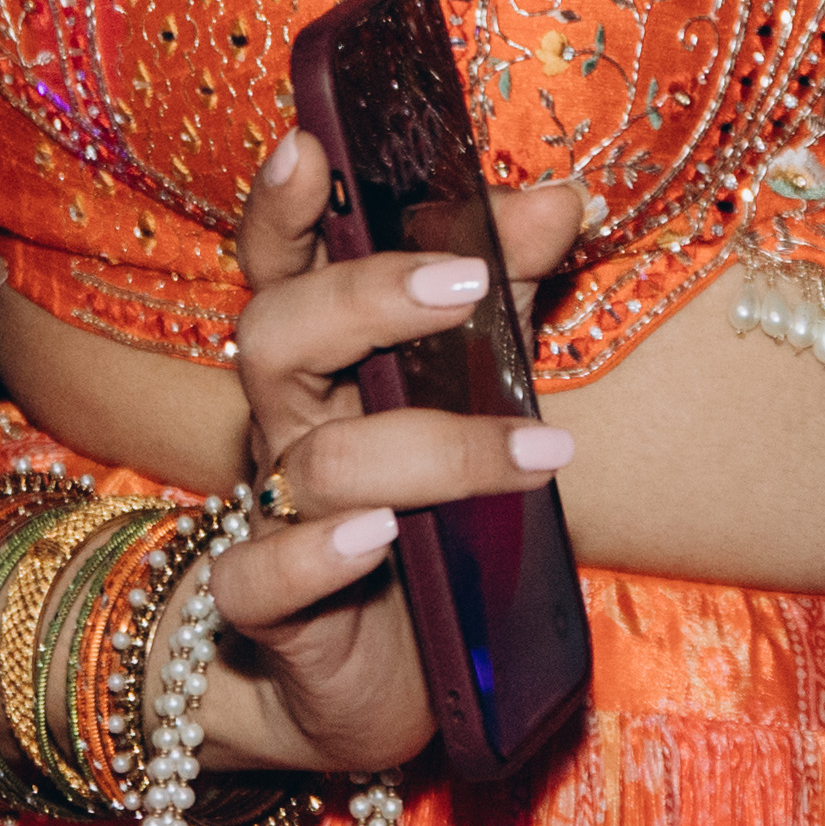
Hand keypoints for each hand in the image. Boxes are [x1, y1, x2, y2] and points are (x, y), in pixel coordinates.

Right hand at [186, 135, 589, 779]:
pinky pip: (258, 577)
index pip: (284, 265)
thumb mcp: (468, 393)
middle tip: (468, 283)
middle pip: (276, 334)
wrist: (379, 681)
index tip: (310, 145)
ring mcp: (273, 519)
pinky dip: (315, 553)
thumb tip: (566, 198)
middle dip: (366, 296)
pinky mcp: (276, 617)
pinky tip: (381, 535)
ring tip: (532, 453)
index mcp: (325, 364)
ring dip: (431, 448)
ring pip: (312, 460)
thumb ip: (508, 298)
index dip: (282, 206)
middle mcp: (288, 429)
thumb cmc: (426, 516)